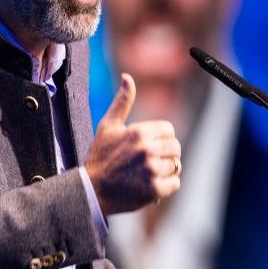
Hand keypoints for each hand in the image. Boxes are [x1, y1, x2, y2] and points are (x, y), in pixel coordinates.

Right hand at [85, 73, 181, 215]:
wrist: (91, 191)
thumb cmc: (100, 157)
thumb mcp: (108, 126)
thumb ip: (122, 102)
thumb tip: (127, 77)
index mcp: (139, 132)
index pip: (169, 130)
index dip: (161, 139)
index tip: (149, 147)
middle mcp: (147, 149)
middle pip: (175, 148)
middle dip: (166, 154)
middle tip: (150, 162)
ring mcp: (151, 170)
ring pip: (176, 166)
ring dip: (165, 171)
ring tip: (147, 174)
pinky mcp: (154, 190)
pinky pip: (175, 183)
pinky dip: (166, 186)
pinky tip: (151, 185)